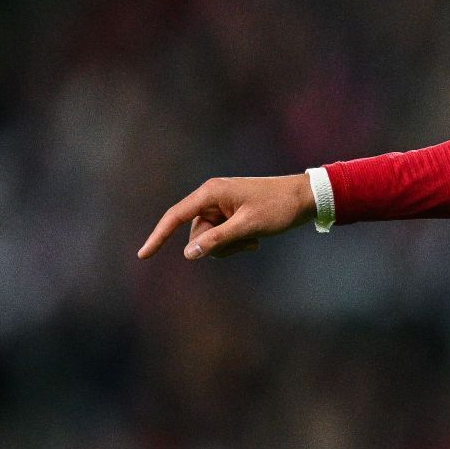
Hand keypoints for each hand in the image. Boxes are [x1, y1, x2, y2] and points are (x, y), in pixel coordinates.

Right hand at [137, 174, 317, 259]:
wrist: (306, 197)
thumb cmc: (279, 207)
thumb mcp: (248, 227)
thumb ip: (218, 240)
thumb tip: (189, 253)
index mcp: (211, 193)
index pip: (175, 216)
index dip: (158, 236)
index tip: (143, 256)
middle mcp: (212, 198)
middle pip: (196, 234)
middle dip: (217, 246)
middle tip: (246, 242)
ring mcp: (221, 206)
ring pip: (210, 239)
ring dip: (230, 246)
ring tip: (253, 240)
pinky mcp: (230, 215)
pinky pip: (221, 237)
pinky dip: (236, 243)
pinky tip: (255, 239)